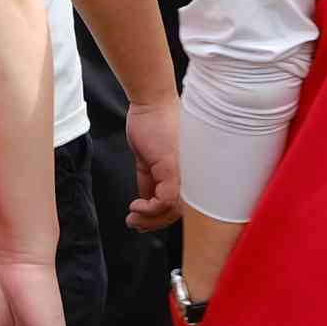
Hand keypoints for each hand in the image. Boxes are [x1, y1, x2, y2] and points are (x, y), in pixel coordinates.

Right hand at [122, 87, 184, 227]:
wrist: (152, 102)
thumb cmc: (154, 123)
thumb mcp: (150, 159)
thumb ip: (150, 180)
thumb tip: (145, 200)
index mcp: (191, 174)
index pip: (183, 205)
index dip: (163, 217)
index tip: (145, 221)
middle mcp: (193, 176)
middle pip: (178, 212)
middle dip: (154, 222)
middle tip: (136, 223)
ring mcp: (186, 174)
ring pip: (171, 210)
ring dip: (149, 218)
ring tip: (133, 217)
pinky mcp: (173, 170)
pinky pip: (163, 201)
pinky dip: (148, 208)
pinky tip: (135, 206)